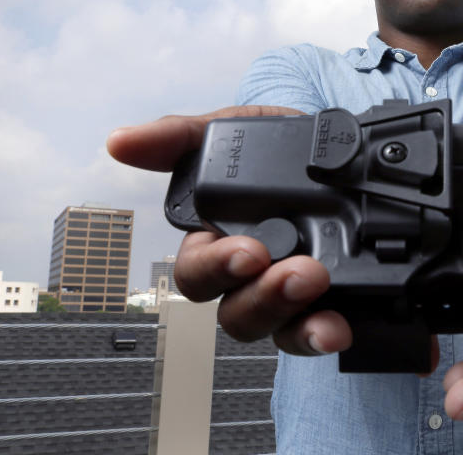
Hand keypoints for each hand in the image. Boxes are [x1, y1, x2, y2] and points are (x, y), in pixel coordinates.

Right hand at [106, 106, 353, 353]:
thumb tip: (120, 140)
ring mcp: (289, 297)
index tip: (249, 251)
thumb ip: (178, 138)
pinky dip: (324, 334)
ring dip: (296, 319)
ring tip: (321, 288)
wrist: (343, 144)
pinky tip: (336, 329)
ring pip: (276, 329)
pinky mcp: (330, 303)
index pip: (197, 273)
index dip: (216, 268)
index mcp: (217, 242)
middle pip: (236, 313)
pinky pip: (317, 332)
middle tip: (301, 273)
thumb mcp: (232, 128)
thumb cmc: (277, 143)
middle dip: (264, 297)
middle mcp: (250, 279)